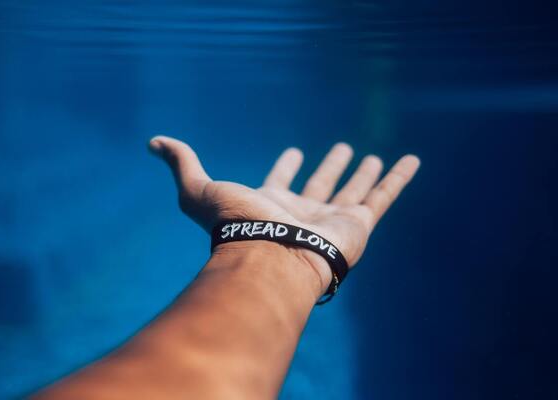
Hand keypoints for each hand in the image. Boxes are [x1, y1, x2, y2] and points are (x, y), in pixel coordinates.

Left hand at [149, 136, 419, 295]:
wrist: (268, 259)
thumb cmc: (234, 227)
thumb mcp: (198, 190)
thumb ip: (181, 164)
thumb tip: (152, 141)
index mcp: (270, 205)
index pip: (280, 182)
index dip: (286, 168)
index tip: (293, 153)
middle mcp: (301, 214)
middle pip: (320, 187)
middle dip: (329, 169)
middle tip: (342, 150)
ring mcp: (331, 221)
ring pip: (353, 193)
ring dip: (364, 175)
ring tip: (374, 157)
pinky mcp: (358, 226)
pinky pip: (383, 198)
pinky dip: (397, 180)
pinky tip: (410, 160)